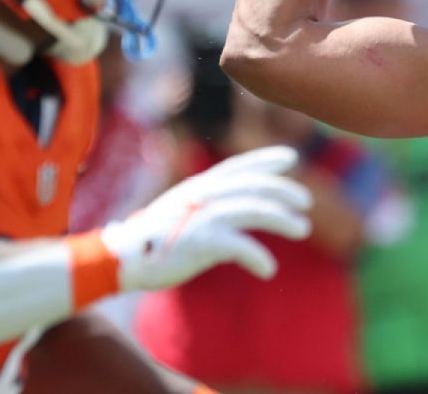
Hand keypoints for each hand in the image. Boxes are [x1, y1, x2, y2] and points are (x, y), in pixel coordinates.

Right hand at [100, 146, 312, 290]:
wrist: (121, 259)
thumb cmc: (155, 238)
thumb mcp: (185, 211)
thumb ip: (213, 206)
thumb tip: (244, 211)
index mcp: (200, 186)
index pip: (239, 166)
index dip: (265, 160)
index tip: (291, 157)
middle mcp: (203, 195)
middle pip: (253, 186)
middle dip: (283, 190)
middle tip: (306, 202)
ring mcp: (201, 216)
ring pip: (252, 210)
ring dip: (281, 219)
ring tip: (303, 228)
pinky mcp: (198, 241)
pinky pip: (238, 246)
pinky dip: (257, 256)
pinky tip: (269, 270)